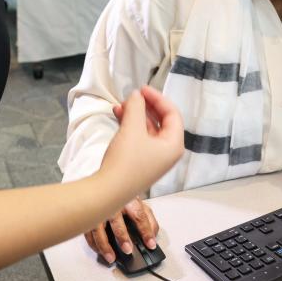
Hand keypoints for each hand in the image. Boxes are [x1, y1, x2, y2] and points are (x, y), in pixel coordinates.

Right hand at [84, 197, 159, 263]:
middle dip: (122, 237)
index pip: (139, 215)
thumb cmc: (124, 198)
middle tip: (128, 250)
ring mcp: (100, 210)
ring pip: (98, 228)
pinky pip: (89, 232)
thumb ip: (149, 220)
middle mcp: (113, 204)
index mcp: (129, 201)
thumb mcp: (140, 205)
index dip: (146, 231)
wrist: (106, 186)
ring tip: (111, 257)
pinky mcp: (90, 216)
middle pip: (116, 220)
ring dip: (104, 245)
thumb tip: (153, 235)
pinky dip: (93, 244)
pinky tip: (100, 251)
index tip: (150, 244)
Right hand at [98, 86, 182, 203]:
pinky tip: (117, 116)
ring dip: (135, 115)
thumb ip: (136, 107)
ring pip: (148, 128)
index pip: (172, 114)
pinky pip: (139, 137)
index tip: (142, 89)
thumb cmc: (125, 160)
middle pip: (161, 121)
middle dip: (146, 106)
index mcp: (174, 145)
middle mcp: (167, 152)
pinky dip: (130, 125)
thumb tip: (136, 96)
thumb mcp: (132, 128)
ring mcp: (154, 158)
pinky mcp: (140, 162)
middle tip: (132, 96)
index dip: (158, 98)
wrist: (108, 191)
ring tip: (120, 105)